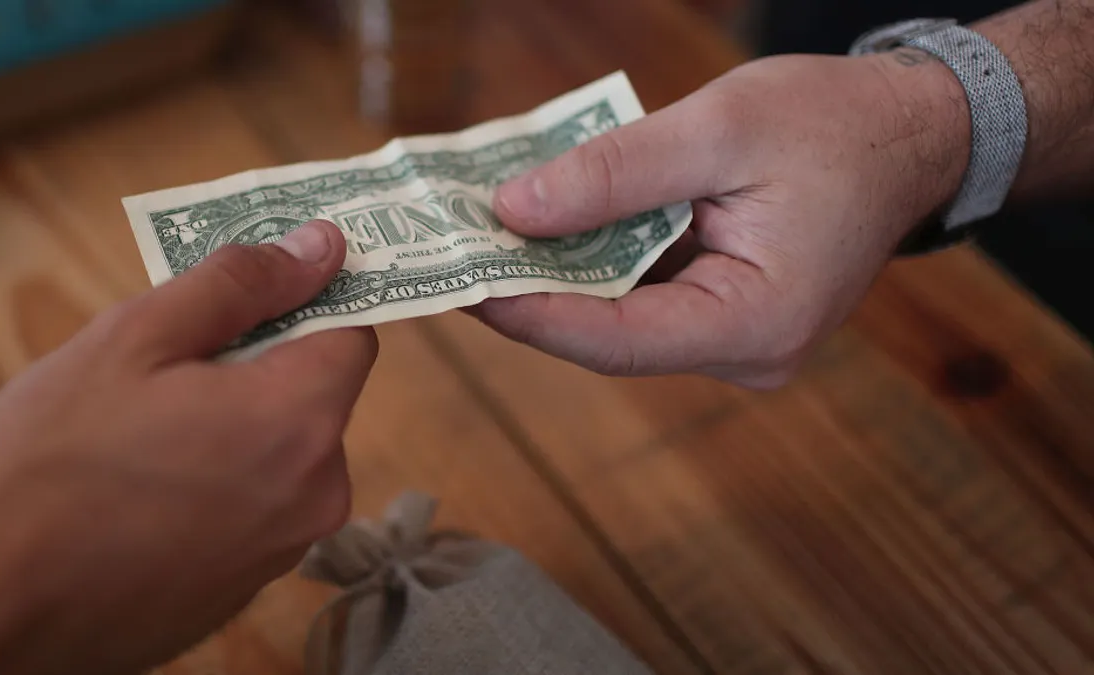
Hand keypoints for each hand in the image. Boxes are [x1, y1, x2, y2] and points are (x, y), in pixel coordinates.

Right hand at [0, 220, 376, 674]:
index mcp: (301, 421)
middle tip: (168, 372)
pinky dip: (222, 487)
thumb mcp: (135, 338)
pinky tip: (149, 493)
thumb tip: (322, 246)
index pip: (351, 334)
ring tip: (146, 437)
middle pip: (316, 397)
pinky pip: (257, 509)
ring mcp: (285, 549)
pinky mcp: (247, 588)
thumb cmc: (52, 460)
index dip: (305, 305)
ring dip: (238, 429)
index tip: (250, 297)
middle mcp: (317, 493)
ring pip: (285, 454)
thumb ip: (241, 284)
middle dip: (258, 369)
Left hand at [470, 52, 969, 386]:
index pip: (617, 340)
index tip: (460, 284)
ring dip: (558, 275)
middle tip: (451, 255)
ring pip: (622, 318)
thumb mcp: (720, 129)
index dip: (532, 313)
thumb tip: (515, 211)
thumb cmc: (833, 124)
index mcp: (757, 323)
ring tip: (483, 237)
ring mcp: (735, 342)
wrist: (907, 134)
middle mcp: (746, 352)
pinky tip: (547, 229)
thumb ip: (615, 174)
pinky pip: (644, 299)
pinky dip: (596, 264)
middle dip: (532, 291)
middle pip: (611, 335)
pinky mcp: (724, 318)